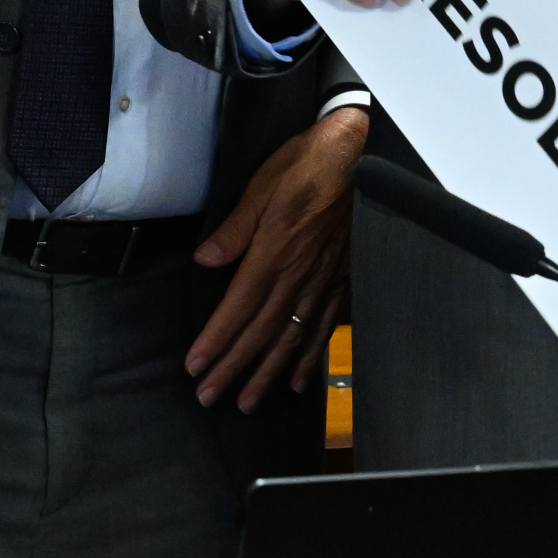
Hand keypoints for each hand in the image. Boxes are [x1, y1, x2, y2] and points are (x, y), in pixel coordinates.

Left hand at [187, 104, 367, 408]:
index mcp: (274, 252)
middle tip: (210, 396)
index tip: (196, 367)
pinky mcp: (341, 282)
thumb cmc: (309, 165)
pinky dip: (307, 357)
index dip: (216, 341)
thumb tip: (205, 259)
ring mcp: (322, 283)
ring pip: (291, 339)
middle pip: (261, 333)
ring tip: (248, 401)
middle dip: (234, 368)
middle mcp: (298, 275)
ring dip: (267, 372)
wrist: (361, 156)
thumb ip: (235, 229)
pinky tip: (296, 380)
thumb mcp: (263, 186)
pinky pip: (322, 329)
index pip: (238, 308)